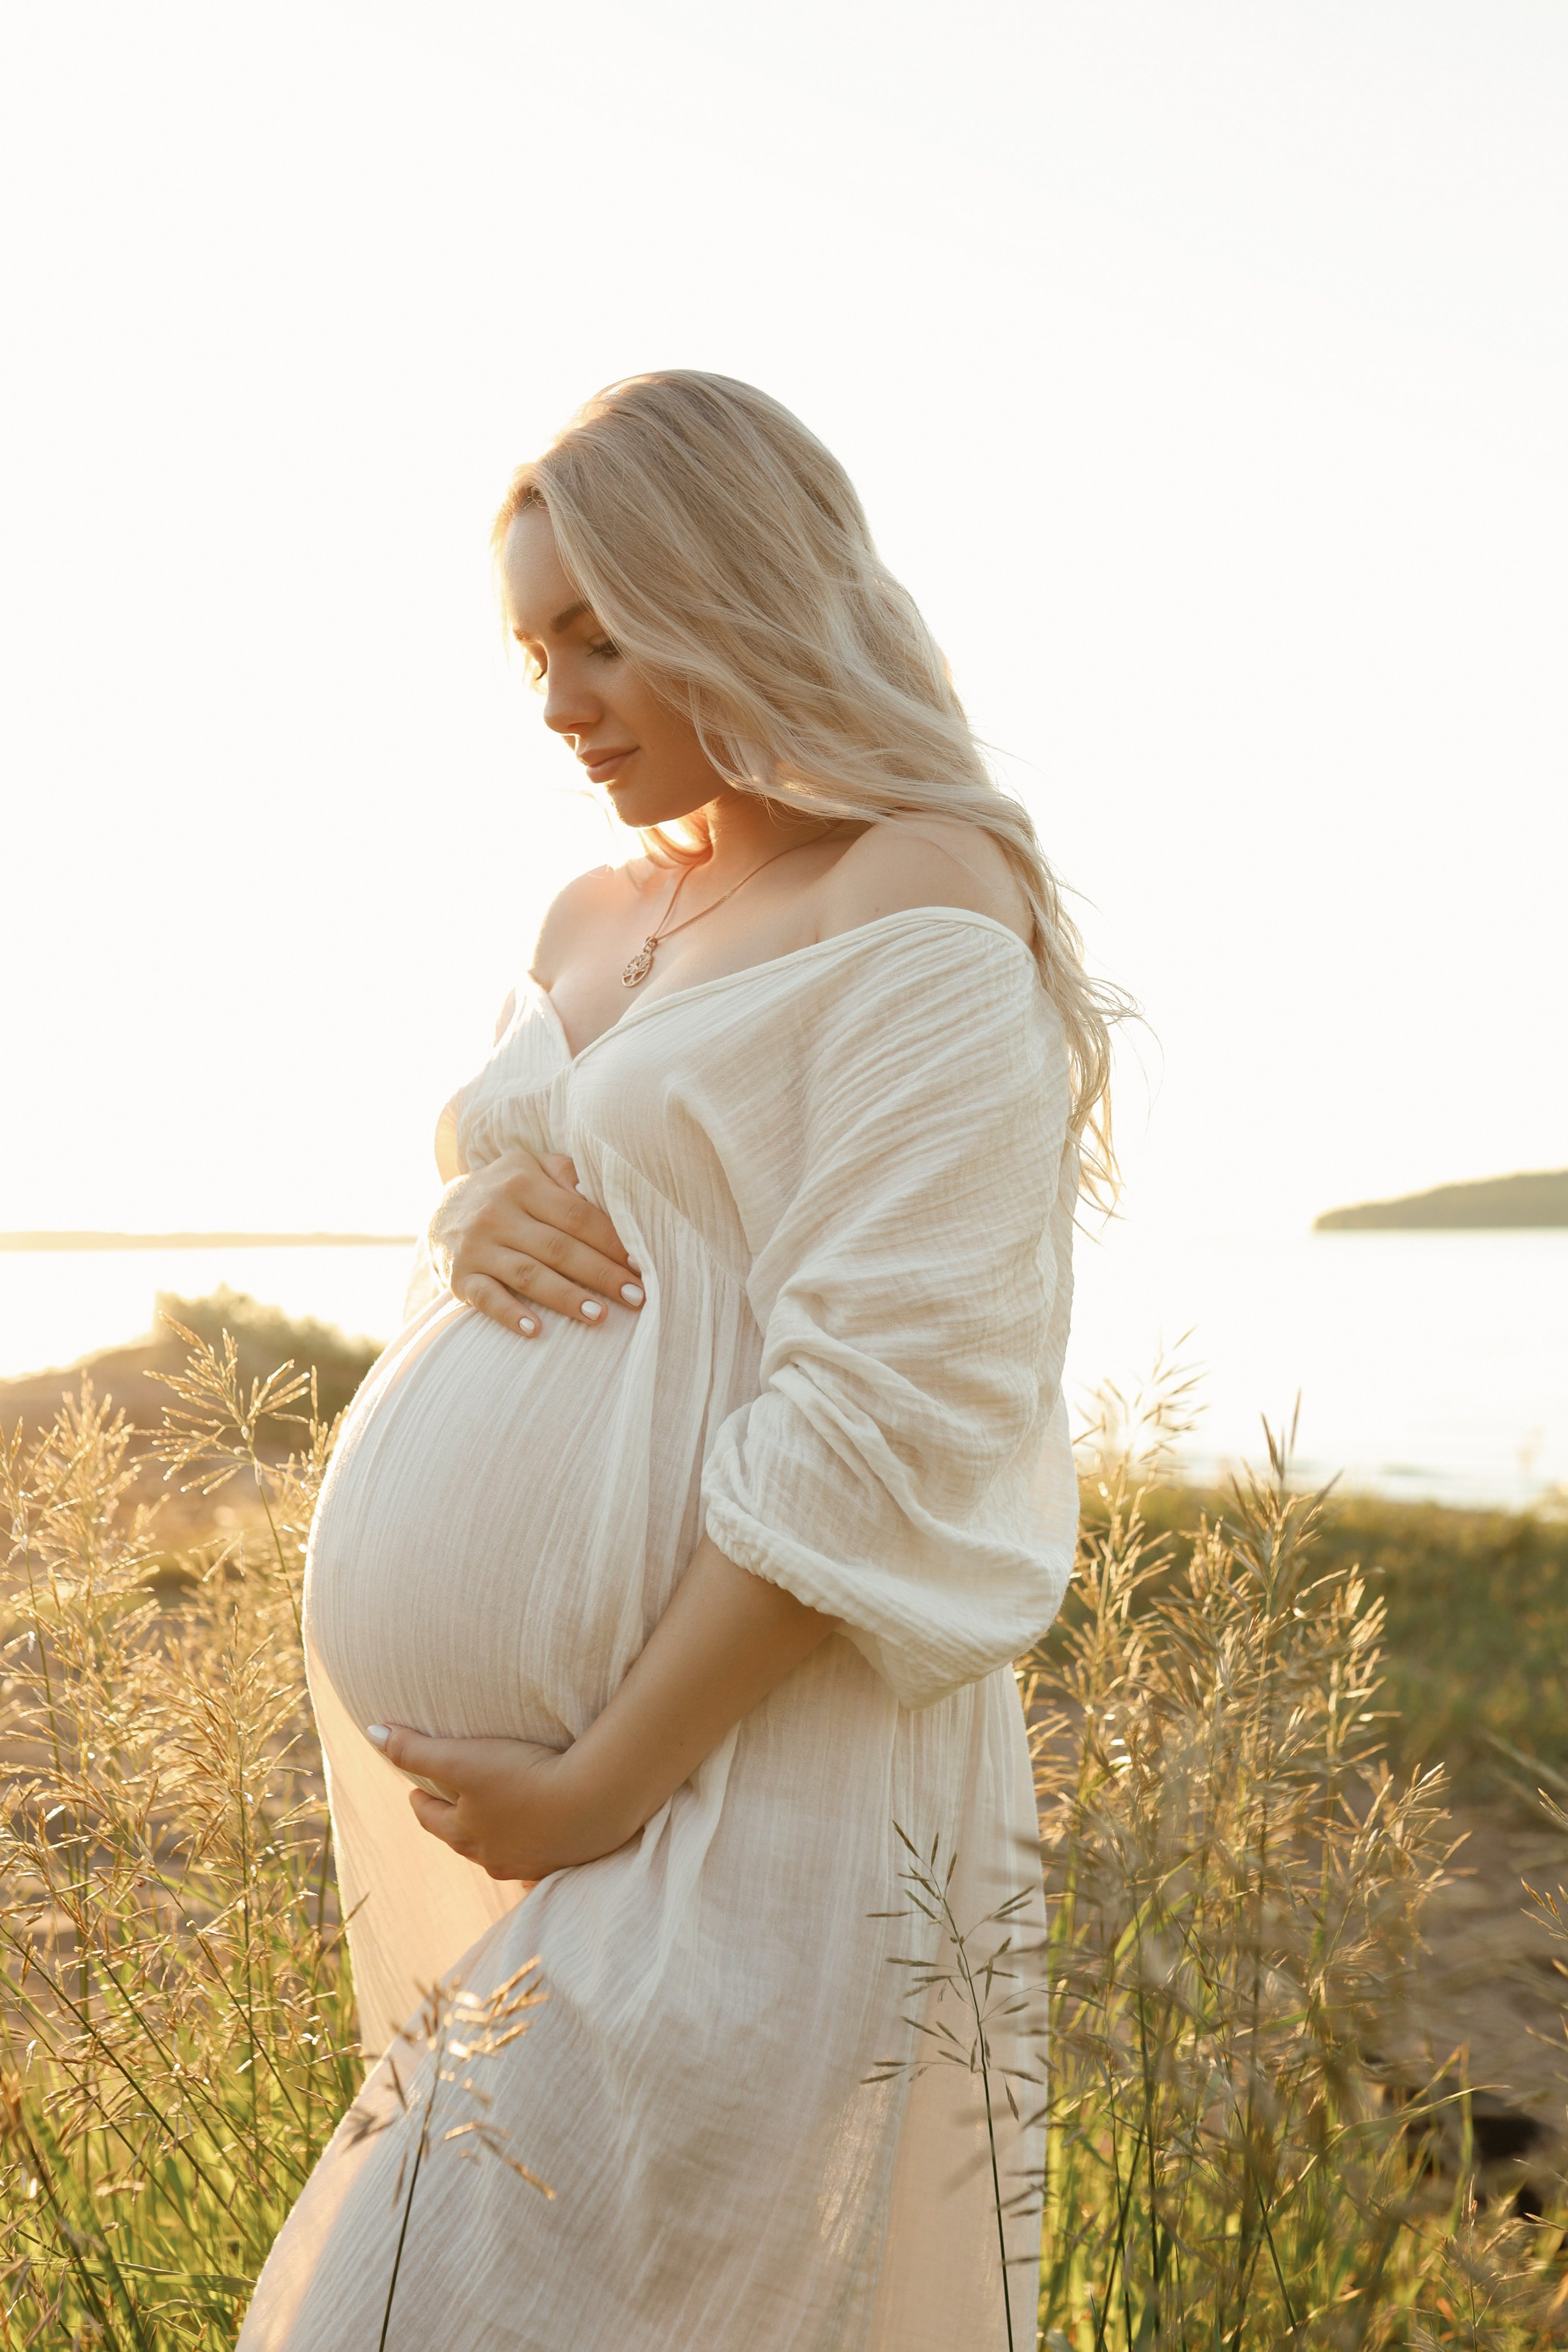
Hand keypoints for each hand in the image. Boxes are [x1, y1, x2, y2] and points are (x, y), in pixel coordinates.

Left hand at [367, 1722, 634, 1881]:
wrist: (594, 1801)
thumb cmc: (524, 1778)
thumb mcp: (463, 1759)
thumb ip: (415, 1748)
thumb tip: (371, 1732)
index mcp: (465, 1833)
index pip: (431, 1818)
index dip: (421, 1801)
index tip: (417, 1789)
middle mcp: (492, 1857)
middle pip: (463, 1839)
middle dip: (454, 1821)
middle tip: (452, 1803)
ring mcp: (529, 1863)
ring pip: (500, 1854)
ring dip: (492, 1840)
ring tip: (494, 1823)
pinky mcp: (564, 1861)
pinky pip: (539, 1865)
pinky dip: (533, 1856)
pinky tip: (538, 1853)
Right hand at [427, 1146, 644, 1338]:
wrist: (442, 1209)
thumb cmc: (506, 1190)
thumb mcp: (531, 1166)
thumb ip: (566, 1172)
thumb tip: (603, 1191)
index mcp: (522, 1183)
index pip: (577, 1215)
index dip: (611, 1241)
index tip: (641, 1263)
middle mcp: (497, 1213)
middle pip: (558, 1247)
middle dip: (601, 1273)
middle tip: (636, 1296)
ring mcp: (476, 1247)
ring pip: (528, 1275)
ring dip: (566, 1297)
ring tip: (600, 1316)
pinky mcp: (459, 1277)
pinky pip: (486, 1298)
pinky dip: (510, 1315)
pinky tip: (536, 1330)